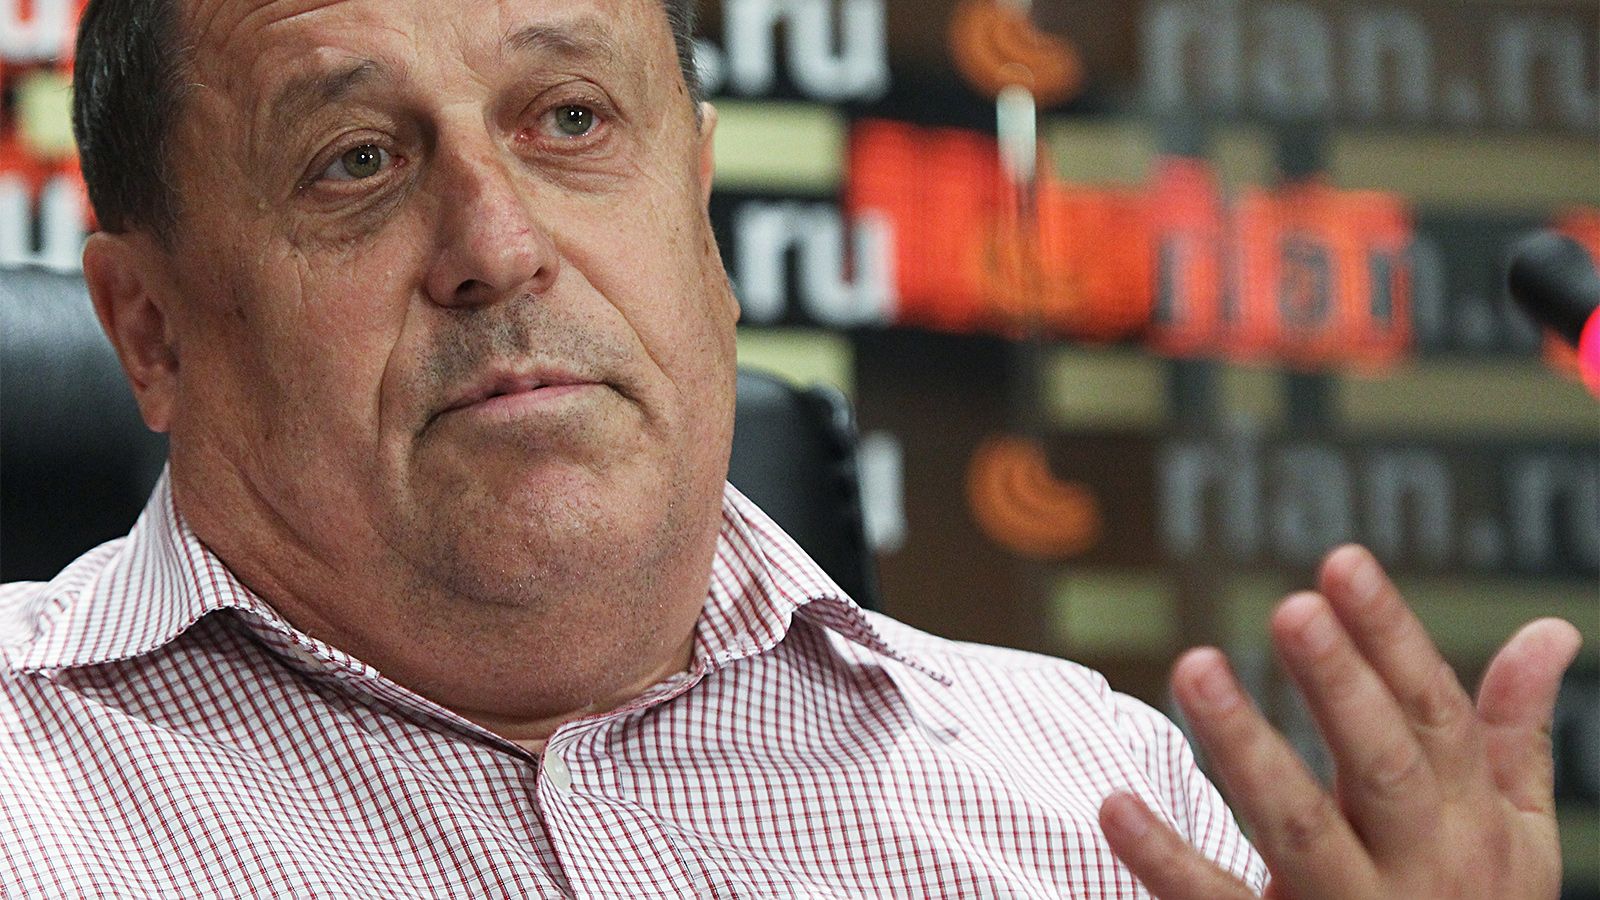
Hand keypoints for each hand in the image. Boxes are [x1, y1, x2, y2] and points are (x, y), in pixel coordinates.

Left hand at [1099, 544, 1582, 898]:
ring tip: (1196, 666)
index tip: (1341, 563)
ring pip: (1298, 828)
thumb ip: (1513, 731)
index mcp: (1468, 821)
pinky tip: (1115, 805)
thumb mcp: (1513, 831)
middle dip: (1340, 686)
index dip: (1390, 636)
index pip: (1432, 714)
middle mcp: (1415, 864)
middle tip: (1290, 608)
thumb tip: (1550, 630)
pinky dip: (1165, 860)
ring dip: (1246, 746)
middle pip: (1378, 766)